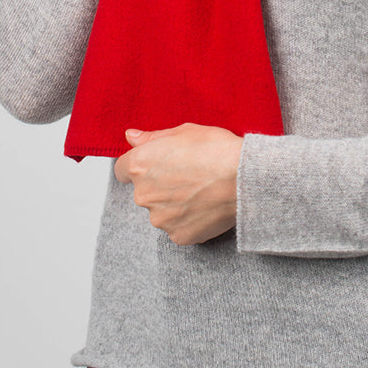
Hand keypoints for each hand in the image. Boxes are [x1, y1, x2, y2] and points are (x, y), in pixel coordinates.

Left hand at [114, 123, 243, 244]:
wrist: (244, 178)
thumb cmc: (216, 150)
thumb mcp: (183, 131)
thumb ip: (152, 137)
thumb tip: (130, 137)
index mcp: (139, 165)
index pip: (122, 170)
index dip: (141, 166)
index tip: (157, 165)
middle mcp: (143, 195)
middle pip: (144, 191)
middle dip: (160, 185)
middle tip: (188, 175)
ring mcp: (160, 219)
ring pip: (161, 211)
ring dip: (174, 204)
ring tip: (201, 191)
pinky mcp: (178, 236)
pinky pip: (178, 227)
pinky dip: (189, 219)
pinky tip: (205, 206)